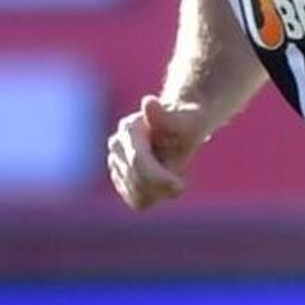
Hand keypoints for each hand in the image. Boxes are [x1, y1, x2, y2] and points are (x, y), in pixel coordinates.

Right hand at [105, 95, 211, 210]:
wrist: (181, 127)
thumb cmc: (188, 124)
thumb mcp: (189, 120)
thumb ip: (167, 117)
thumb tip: (148, 102)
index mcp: (130, 129)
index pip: (138, 162)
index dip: (159, 178)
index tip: (180, 188)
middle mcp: (117, 145)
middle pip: (138, 182)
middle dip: (162, 185)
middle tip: (181, 179)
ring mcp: (115, 162)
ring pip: (137, 195)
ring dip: (159, 190)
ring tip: (171, 173)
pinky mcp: (120, 177)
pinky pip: (137, 201)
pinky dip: (154, 195)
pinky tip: (162, 180)